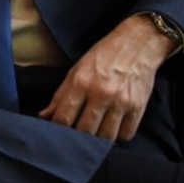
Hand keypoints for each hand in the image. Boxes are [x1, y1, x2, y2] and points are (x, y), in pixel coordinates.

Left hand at [38, 14, 174, 141]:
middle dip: (78, 136)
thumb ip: (60, 95)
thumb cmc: (103, 56)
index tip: (58, 132)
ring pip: (106, 137)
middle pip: (85, 130)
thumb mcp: (77, 69)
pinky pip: (126, 134)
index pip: (64, 117)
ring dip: (99, 138)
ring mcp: (121, 101)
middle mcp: (101, 93)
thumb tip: (44, 116)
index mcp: (81, 82)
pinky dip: (119, 135)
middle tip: (76, 135)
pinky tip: (114, 128)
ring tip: (95, 132)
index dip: (58, 129)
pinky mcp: (138, 107)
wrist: (138, 44)